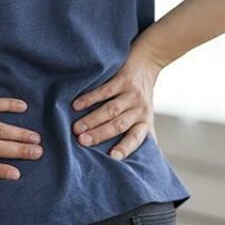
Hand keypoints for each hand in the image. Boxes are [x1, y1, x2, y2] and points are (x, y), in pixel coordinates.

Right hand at [70, 44, 162, 159]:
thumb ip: (142, 135)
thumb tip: (142, 161)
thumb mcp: (146, 116)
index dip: (125, 147)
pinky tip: (76, 105)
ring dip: (92, 119)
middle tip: (81, 141)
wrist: (147, 62)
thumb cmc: (141, 96)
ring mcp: (131, 94)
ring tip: (76, 128)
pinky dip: (90, 98)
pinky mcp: (123, 79)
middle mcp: (139, 109)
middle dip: (100, 134)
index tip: (113, 157)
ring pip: (111, 110)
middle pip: (118, 125)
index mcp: (144, 122)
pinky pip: (105, 90)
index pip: (136, 138)